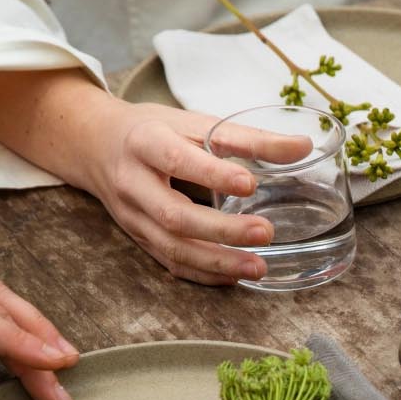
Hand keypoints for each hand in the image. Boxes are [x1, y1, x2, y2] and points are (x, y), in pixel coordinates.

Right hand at [79, 100, 315, 286]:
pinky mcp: (138, 238)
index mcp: (145, 142)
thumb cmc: (154, 131)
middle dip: (221, 230)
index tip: (250, 184)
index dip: (212, 174)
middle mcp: (133, 182)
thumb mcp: (194, 122)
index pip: (177, 160)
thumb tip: (304, 146)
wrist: (96, 145)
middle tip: (266, 233)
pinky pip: (170, 263)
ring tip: (259, 266)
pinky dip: (204, 274)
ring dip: (217, 262)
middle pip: (174, 214)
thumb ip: (249, 137)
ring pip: (172, 247)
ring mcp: (132, 216)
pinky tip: (235, 277)